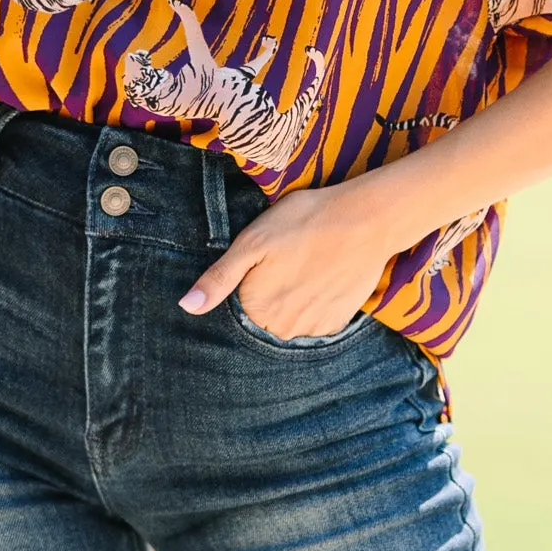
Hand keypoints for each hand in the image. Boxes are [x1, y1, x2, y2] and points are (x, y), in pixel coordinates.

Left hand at [180, 180, 394, 340]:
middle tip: (288, 262)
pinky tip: (322, 279)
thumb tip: (186, 307)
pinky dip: (316, 305)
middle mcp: (282, 328)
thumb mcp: (251, 243)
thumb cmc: (304, 223)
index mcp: (255, 309)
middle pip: (264, 319)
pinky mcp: (336, 324)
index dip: (248, 284)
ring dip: (294, 302)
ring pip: (290, 322)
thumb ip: (218, 279)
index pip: (238, 309)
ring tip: (306, 268)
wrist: (365, 220)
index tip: (265, 262)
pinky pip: (315, 323)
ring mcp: (312, 329)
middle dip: (270, 295)